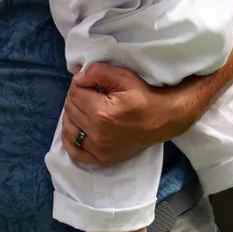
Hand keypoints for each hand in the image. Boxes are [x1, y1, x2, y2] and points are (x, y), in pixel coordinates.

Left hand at [61, 62, 200, 165]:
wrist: (163, 119)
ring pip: (68, 129)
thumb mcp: (124, 76)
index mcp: (101, 112)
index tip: (90, 83)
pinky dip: (71, 141)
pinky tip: (77, 130)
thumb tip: (77, 76)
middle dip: (77, 98)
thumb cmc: (144, 97)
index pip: (74, 93)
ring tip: (85, 110)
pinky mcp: (102, 159)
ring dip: (72, 117)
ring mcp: (99, 149)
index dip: (79, 84)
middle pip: (70, 110)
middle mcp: (98, 133)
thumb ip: (97, 72)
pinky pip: (75, 153)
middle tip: (90, 94)